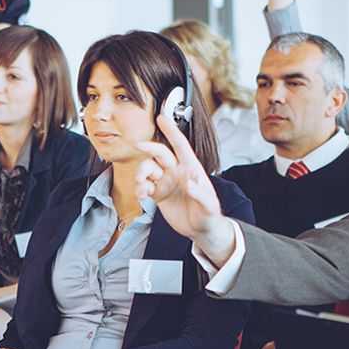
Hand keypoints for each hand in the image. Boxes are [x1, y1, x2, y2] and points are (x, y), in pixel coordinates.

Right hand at [134, 115, 232, 262]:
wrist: (200, 230)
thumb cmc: (209, 215)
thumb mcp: (209, 206)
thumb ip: (200, 194)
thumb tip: (190, 183)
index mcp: (191, 168)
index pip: (180, 145)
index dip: (171, 131)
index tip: (162, 118)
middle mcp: (176, 171)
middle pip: (160, 153)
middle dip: (149, 147)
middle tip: (139, 145)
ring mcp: (166, 182)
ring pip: (149, 169)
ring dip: (141, 173)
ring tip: (140, 185)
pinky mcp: (158, 194)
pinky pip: (144, 186)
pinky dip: (139, 189)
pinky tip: (141, 196)